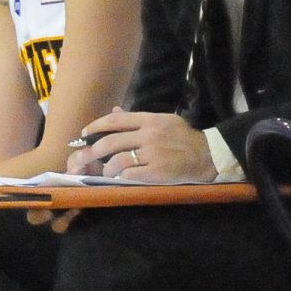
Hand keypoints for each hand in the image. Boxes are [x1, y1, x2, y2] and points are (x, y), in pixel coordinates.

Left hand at [69, 108, 215, 184]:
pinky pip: (129, 175)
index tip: (84, 134)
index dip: (95, 127)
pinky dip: (120, 177)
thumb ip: (138, 118)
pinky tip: (119, 179)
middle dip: (91, 151)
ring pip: (117, 160)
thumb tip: (114, 111)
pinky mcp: (157, 172)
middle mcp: (149, 135)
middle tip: (81, 158)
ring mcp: (153, 154)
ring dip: (106, 168)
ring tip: (105, 172)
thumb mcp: (164, 121)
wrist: (208, 155)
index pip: (115, 120)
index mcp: (150, 120)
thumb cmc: (185, 138)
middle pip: (110, 141)